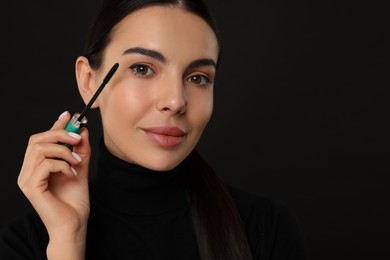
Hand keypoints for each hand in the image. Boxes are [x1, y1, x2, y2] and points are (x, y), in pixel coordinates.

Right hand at [17, 111, 90, 250]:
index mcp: (37, 166)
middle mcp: (28, 171)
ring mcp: (26, 179)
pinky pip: (45, 164)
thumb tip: (82, 130)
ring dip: (63, 151)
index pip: (41, 139)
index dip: (54, 126)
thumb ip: (80, 151)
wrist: (74, 224)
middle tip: (78, 138)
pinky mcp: (31, 187)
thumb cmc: (75, 201)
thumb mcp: (80, 169)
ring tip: (77, 161)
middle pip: (36, 139)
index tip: (69, 115)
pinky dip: (62, 165)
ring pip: (40, 149)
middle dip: (60, 134)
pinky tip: (72, 174)